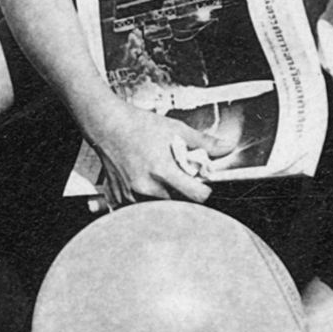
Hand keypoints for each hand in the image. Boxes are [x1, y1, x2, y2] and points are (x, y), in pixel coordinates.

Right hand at [89, 105, 215, 205]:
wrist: (105, 125)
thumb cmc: (137, 125)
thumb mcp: (175, 129)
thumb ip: (203, 142)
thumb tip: (226, 146)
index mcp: (162, 170)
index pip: (196, 196)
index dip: (204, 190)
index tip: (202, 185)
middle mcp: (146, 186)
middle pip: (179, 203)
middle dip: (184, 193)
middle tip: (180, 178)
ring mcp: (132, 193)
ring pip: (160, 206)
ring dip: (166, 197)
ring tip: (162, 179)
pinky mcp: (121, 197)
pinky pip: (142, 205)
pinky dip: (148, 198)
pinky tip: (147, 182)